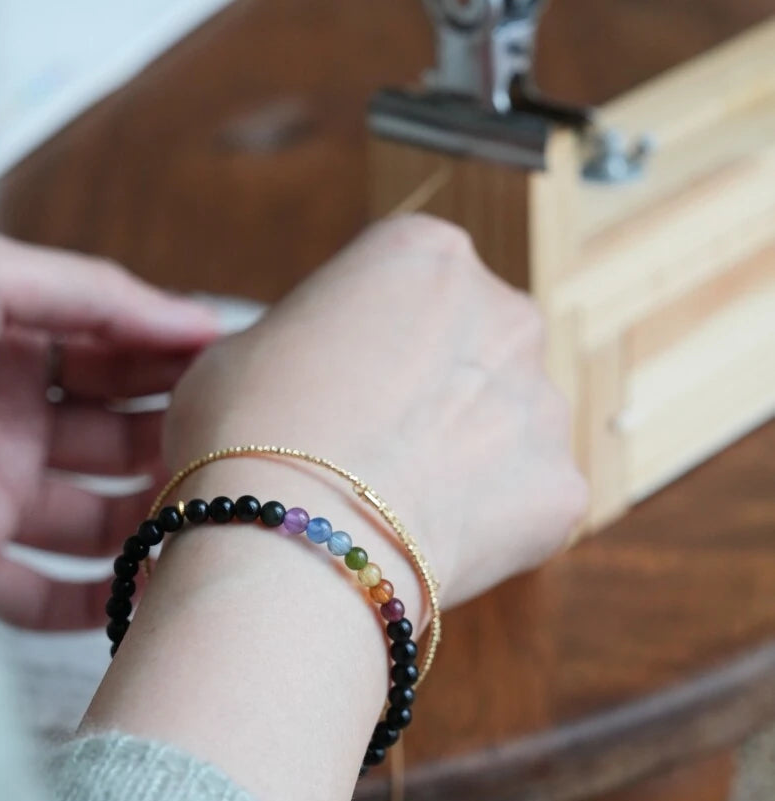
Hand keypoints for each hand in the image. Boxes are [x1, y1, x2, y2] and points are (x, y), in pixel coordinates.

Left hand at [0, 227, 218, 627]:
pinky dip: (100, 596)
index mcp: (3, 345)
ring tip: (214, 512)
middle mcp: (0, 422)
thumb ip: (90, 292)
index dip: (171, 356)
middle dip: (174, 437)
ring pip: (94, 517)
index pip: (111, 353)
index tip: (237, 364)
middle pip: (113, 436)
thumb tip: (196, 315)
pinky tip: (152, 579)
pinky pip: (44, 593)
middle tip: (237, 442)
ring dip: (153, 516)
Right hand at [165, 214, 586, 611]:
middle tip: (365, 445)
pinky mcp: (562, 488)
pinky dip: (482, 524)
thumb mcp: (237, 351)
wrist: (292, 547)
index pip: (406, 283)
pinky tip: (422, 540)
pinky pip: (523, 501)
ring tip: (389, 503)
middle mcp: (504, 311)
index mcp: (426, 254)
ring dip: (460, 454)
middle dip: (429, 388)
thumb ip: (299, 342)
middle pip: (470, 345)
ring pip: (502, 424)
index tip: (334, 381)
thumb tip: (304, 371)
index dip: (364, 337)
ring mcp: (542, 403)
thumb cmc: (249, 436)